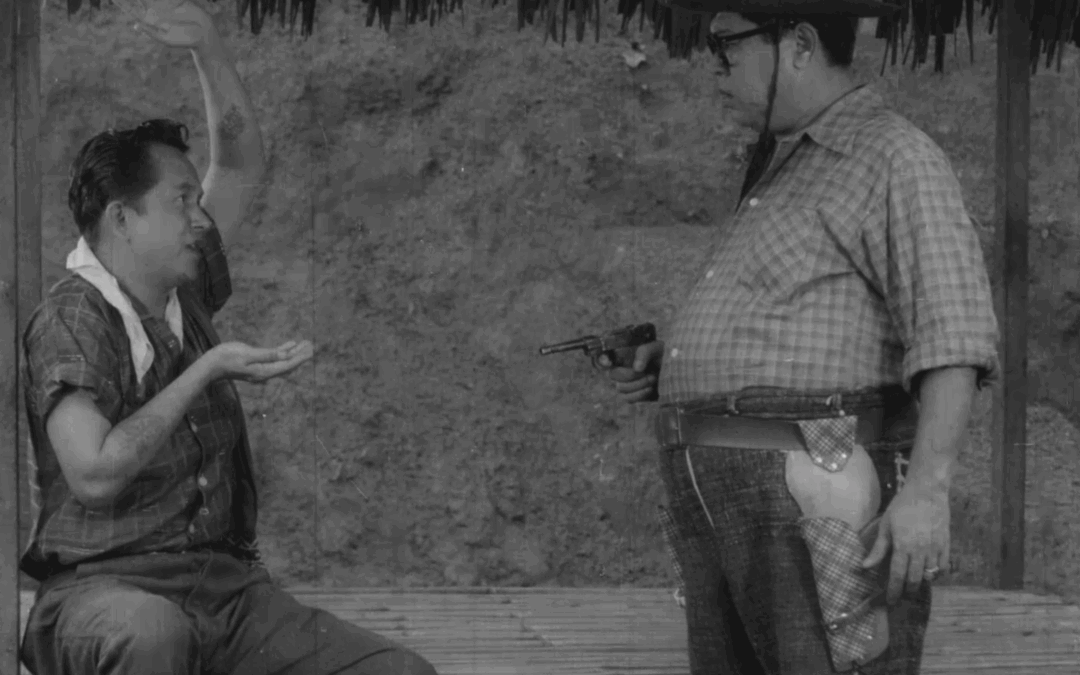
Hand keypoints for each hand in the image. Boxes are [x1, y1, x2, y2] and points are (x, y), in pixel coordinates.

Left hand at [115, 0, 218, 49]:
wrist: (203, 35)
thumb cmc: (184, 40)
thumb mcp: (166, 39)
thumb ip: (151, 33)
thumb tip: (136, 26)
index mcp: (150, 19)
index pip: (134, 9)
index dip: (123, 4)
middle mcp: (156, 9)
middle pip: (140, 0)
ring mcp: (166, 3)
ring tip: (133, 0)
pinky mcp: (176, 0)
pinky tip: (165, 0)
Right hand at [202, 340, 313, 383]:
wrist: (210, 366)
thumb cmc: (226, 358)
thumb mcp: (248, 354)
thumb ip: (267, 355)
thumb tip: (285, 355)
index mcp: (265, 371)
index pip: (288, 364)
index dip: (300, 357)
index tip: (311, 350)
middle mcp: (265, 373)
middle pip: (288, 364)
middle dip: (300, 355)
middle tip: (311, 344)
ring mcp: (261, 370)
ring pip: (282, 361)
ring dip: (293, 352)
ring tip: (305, 344)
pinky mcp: (256, 365)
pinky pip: (273, 358)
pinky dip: (282, 351)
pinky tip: (289, 345)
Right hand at [596, 340, 663, 402]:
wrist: (679, 372)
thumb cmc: (666, 356)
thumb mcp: (657, 348)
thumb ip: (644, 352)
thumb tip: (636, 368)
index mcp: (624, 356)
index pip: (605, 358)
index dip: (602, 360)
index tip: (608, 362)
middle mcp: (623, 370)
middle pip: (613, 376)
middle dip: (630, 375)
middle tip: (648, 372)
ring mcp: (628, 384)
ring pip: (621, 389)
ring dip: (638, 385)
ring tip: (653, 379)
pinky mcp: (635, 396)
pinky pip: (628, 399)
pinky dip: (639, 395)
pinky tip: (650, 389)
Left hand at [861, 480, 949, 604]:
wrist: (927, 492)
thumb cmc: (902, 507)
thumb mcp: (885, 526)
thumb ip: (878, 549)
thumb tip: (865, 566)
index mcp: (903, 546)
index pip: (898, 575)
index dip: (894, 591)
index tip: (891, 601)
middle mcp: (920, 550)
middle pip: (914, 579)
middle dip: (907, 590)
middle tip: (902, 595)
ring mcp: (935, 548)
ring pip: (930, 575)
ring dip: (921, 583)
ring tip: (914, 586)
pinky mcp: (946, 544)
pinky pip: (944, 567)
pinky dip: (937, 574)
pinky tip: (930, 574)